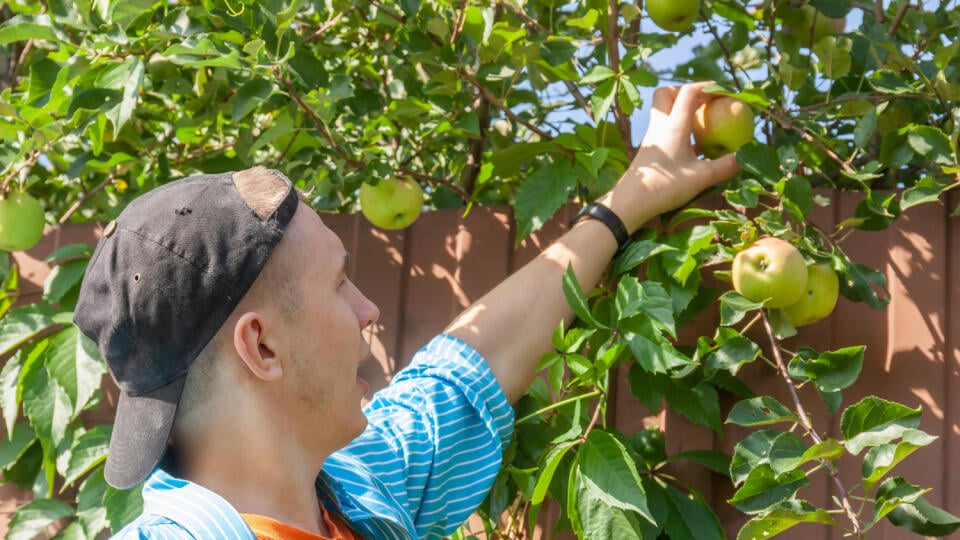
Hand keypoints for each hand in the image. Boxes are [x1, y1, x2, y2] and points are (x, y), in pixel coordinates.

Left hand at [599, 81, 739, 232]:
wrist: (630, 202)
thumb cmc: (664, 187)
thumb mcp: (700, 178)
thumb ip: (724, 166)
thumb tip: (743, 157)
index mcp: (673, 125)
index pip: (688, 92)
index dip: (707, 86)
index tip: (724, 91)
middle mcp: (659, 126)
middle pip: (666, 94)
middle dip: (685, 91)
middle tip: (705, 102)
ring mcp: (652, 138)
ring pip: (663, 111)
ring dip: (681, 111)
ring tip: (702, 123)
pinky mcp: (650, 150)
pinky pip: (665, 130)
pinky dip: (679, 130)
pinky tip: (693, 146)